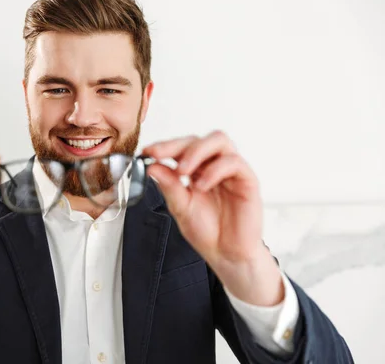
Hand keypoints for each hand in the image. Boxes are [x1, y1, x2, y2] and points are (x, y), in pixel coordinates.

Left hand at [142, 131, 283, 305]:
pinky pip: (234, 162)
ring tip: (182, 171)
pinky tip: (202, 185)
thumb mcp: (180, 207)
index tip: (147, 152)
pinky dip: (215, 170)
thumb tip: (152, 166)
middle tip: (160, 155)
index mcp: (196, 170)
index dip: (165, 146)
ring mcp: (231, 171)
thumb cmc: (206, 231)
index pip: (182, 147)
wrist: (226, 255)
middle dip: (177, 145)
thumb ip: (169, 186)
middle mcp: (214, 166)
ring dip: (197, 152)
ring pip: (219, 140)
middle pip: (199, 139)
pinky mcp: (247, 180)